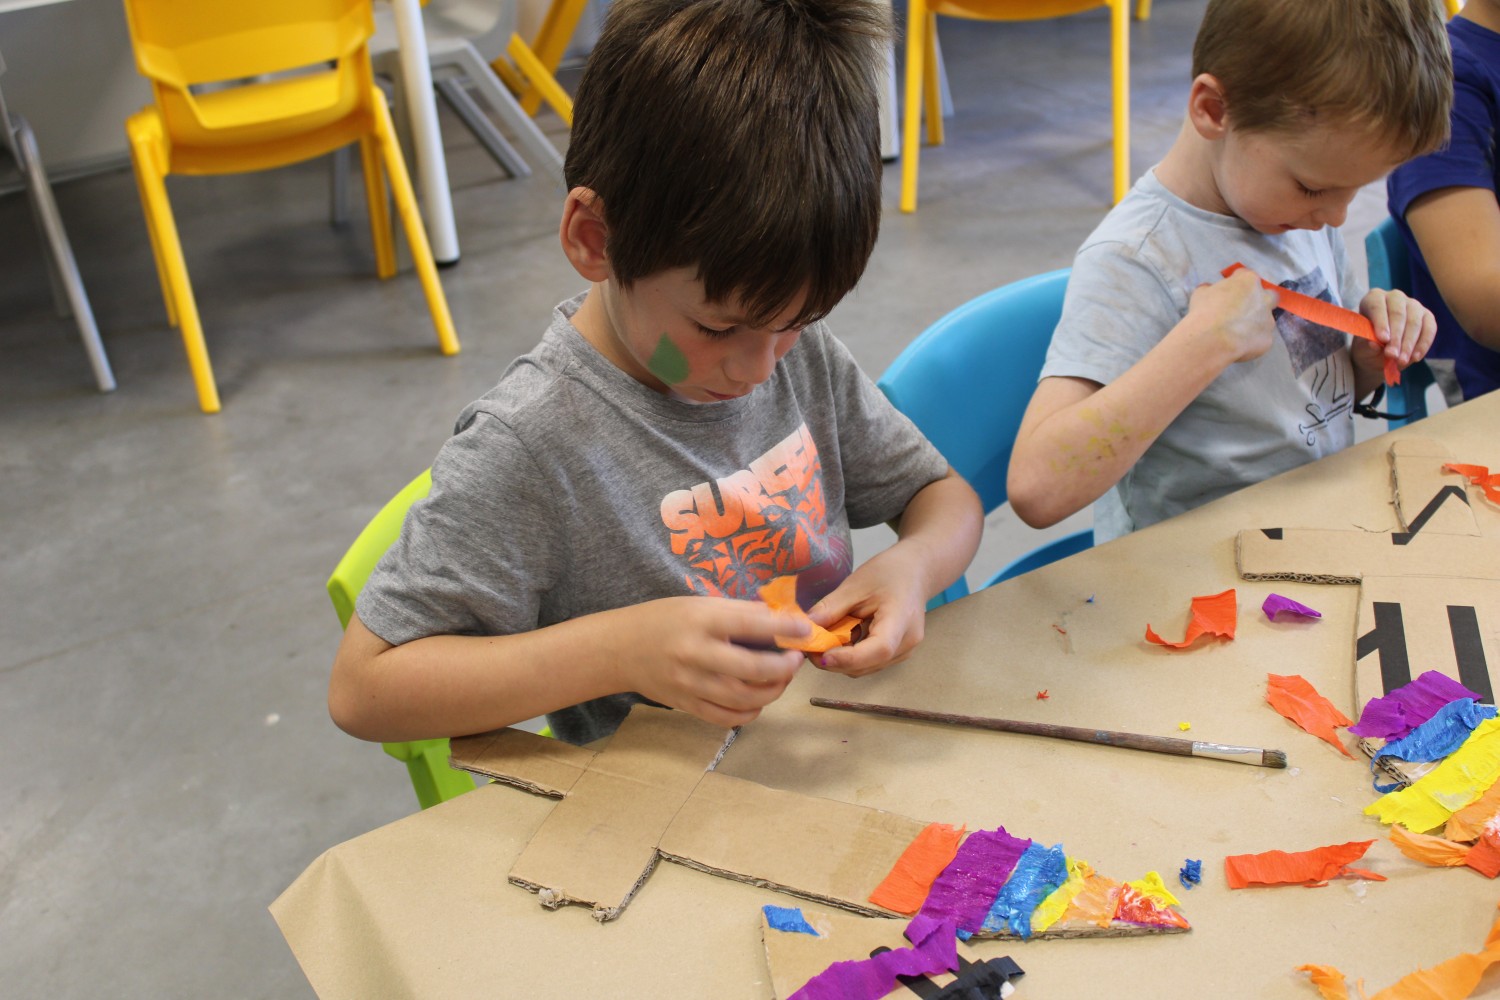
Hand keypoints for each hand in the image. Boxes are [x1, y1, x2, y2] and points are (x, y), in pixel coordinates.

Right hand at [611, 597, 809, 727]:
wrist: (620, 649)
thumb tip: (782, 619)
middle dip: (784, 667)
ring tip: (782, 679)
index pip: (751, 624)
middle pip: (753, 669)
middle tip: (795, 660)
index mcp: (700, 620)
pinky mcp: (687, 705)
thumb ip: (739, 613)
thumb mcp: (699, 605)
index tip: (806, 628)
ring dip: (773, 691)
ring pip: (744, 698)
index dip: (784, 627)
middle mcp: (696, 653)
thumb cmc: (664, 620)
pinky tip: (758, 699)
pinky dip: (750, 712)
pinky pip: (727, 718)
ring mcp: (690, 684)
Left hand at [805, 551, 929, 677]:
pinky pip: (869, 662)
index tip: (820, 655)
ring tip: (824, 639)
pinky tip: (841, 638)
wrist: (915, 572)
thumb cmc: (889, 573)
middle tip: (810, 646)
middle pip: (868, 664)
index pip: (878, 649)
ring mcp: (903, 651)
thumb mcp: (855, 585)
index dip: (848, 658)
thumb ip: (831, 608)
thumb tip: (805, 629)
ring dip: (841, 660)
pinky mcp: (896, 653)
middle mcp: (906, 643)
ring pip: (866, 668)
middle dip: (836, 661)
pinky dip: (850, 655)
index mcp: (901, 621)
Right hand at [1186, 268, 1279, 363]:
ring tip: (1236, 332)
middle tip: (1243, 309)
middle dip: (1260, 301)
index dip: (1236, 282)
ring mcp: (1268, 320)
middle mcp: (1264, 298)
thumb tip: (1209, 290)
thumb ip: (1210, 289)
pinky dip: (1251, 341)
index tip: (1228, 290)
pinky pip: (1260, 338)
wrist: (1211, 340)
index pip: (1245, 275)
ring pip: (1265, 319)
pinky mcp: (1267, 339)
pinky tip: (1238, 345)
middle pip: (1269, 295)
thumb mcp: (1200, 294)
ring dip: (1254, 323)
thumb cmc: (1204, 312)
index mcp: (1248, 281)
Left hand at [1356, 288, 1435, 373]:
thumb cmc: (1367, 345)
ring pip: (1414, 322)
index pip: (1377, 307)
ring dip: (1409, 344)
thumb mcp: (1362, 347)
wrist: (1379, 352)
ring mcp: (1413, 305)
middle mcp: (1395, 297)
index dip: (1381, 323)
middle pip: (1398, 314)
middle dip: (1396, 337)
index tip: (1382, 339)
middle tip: (1392, 355)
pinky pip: (1429, 329)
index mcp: (1373, 298)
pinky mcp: (1427, 316)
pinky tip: (1415, 358)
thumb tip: (1374, 344)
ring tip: (1402, 361)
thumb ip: (1367, 345)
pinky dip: (1422, 344)